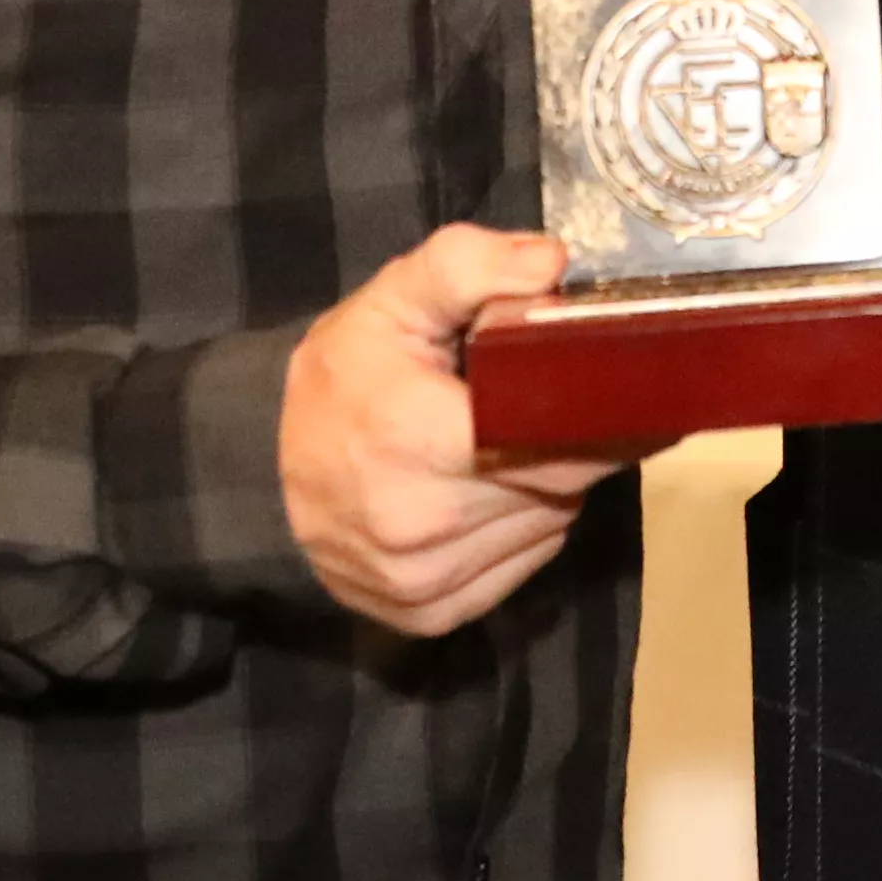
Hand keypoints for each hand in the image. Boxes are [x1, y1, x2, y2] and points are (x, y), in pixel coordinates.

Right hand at [279, 226, 628, 636]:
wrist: (258, 467)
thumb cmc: (341, 377)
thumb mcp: (392, 299)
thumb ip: (469, 266)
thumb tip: (552, 264)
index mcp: (418, 437)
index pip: (559, 442)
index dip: (603, 416)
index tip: (622, 391)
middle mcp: (421, 525)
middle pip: (560, 485)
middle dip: (568, 443)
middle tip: (550, 406)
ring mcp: (423, 581)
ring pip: (547, 528)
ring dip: (547, 488)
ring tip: (508, 448)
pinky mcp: (428, 616)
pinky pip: (520, 568)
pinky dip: (521, 530)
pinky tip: (488, 494)